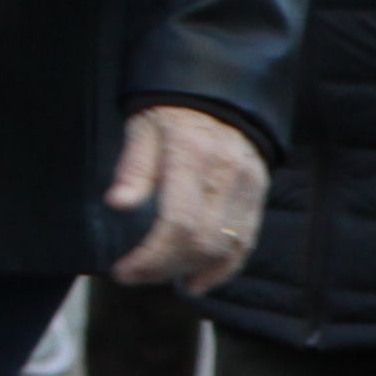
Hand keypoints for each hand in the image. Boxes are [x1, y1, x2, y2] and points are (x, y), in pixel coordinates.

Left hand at [105, 104, 268, 294]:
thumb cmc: (170, 114)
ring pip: (228, 248)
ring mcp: (248, 189)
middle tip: (136, 276)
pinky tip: (199, 280)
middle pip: (203, 242)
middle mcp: (225, 177)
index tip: (124, 270)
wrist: (219, 95)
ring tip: (164, 280)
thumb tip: (117, 205)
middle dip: (167, 268)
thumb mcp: (143, 129)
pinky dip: (224, 268)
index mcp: (191, 158)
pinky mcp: (258, 196)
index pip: (177, 223)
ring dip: (195, 272)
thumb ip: (133, 167)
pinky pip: (246, 242)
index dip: (151, 257)